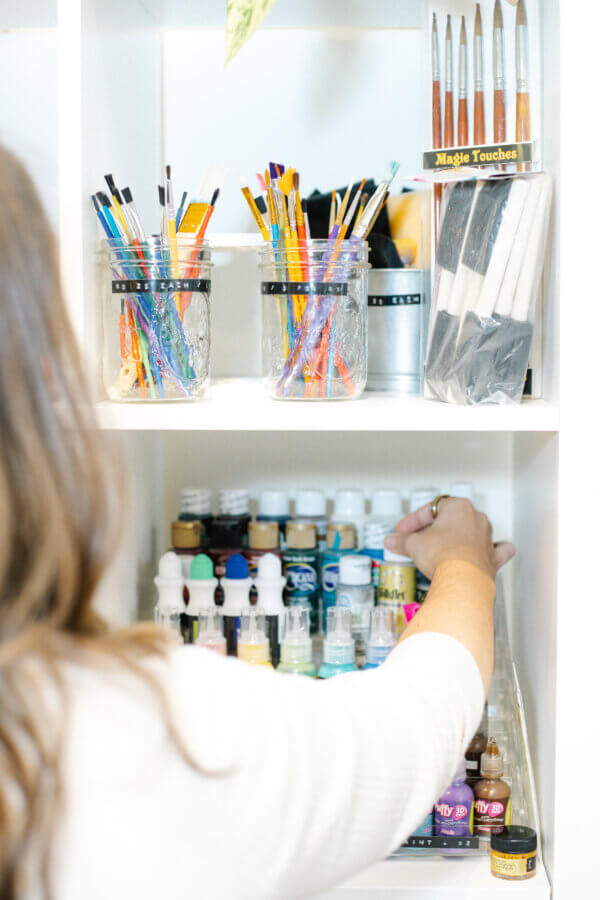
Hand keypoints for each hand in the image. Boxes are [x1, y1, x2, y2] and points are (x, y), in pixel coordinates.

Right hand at [384, 498, 515, 580]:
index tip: (403, 531)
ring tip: (443, 548)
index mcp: (458, 507)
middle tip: (418, 540)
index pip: (430, 509)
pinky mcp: (493, 557)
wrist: (462, 580)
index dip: (413, 521)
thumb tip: (393, 541)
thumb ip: (403, 541)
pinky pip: (497, 550)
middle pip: (450, 520)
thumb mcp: (415, 544)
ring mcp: (487, 537)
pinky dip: (493, 551)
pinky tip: (491, 551)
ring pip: (472, 532)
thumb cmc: (444, 555)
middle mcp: (476, 518)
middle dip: (432, 530)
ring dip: (457, 538)